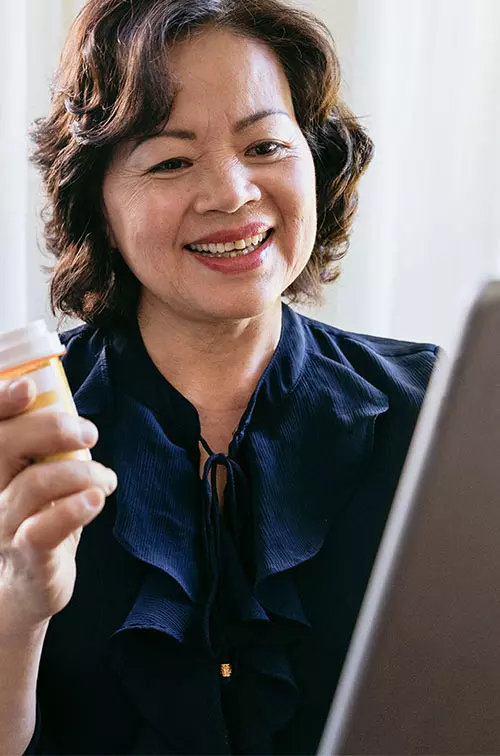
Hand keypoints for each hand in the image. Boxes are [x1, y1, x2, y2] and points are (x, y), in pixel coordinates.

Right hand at [0, 377, 116, 635]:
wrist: (20, 591)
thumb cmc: (33, 520)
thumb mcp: (33, 477)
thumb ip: (44, 446)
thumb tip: (73, 412)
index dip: (0, 401)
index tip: (28, 388)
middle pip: (3, 445)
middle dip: (50, 428)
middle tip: (89, 433)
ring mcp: (2, 524)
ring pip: (33, 484)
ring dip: (81, 472)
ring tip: (106, 479)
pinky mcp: (27, 556)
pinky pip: (43, 529)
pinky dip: (74, 509)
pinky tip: (96, 499)